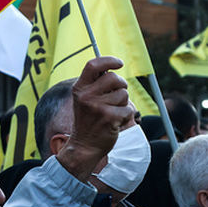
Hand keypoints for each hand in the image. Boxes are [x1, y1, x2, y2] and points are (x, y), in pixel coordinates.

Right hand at [57, 56, 134, 180]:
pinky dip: (126, 115)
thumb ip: (95, 84)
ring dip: (123, 102)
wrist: (85, 146)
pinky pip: (128, 108)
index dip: (109, 61)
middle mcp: (86, 96)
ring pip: (123, 94)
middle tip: (117, 95)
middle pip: (114, 78)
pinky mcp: (110, 118)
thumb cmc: (88, 120)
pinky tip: (116, 121)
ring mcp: (98, 108)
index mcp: (79, 89)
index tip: (119, 63)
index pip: (93, 65)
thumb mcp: (84, 99)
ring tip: (112, 112)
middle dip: (121, 85)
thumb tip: (112, 69)